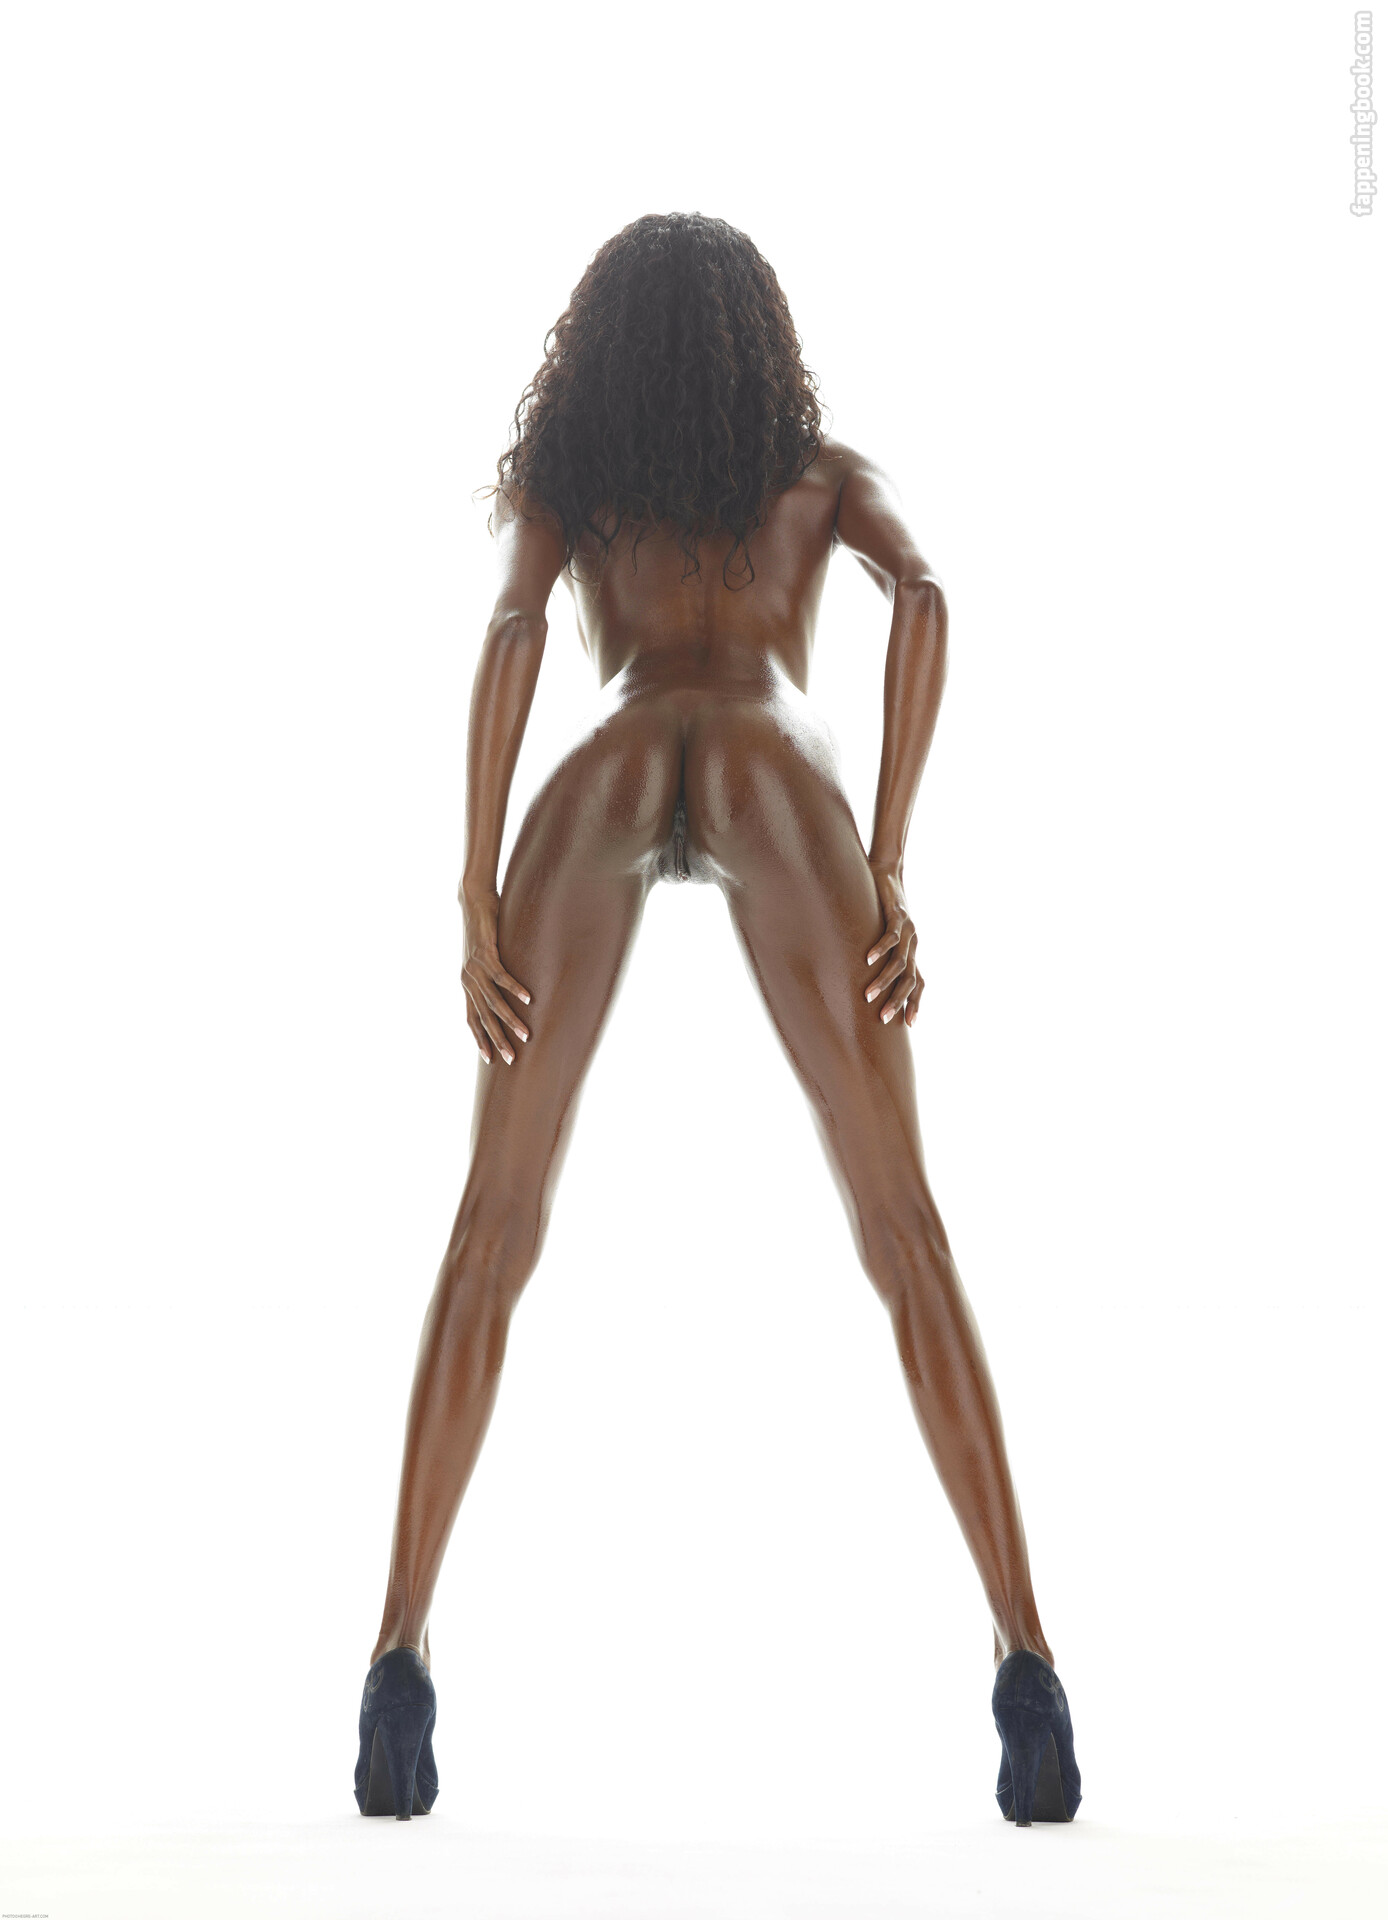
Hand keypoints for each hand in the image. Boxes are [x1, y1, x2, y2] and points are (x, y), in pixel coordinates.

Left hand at [459, 887, 530, 1065]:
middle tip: (510, 1058)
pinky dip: (515, 988)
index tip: (490, 1060)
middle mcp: (468, 980)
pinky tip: (528, 999)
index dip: (479, 1039)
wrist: (472, 901)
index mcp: (467, 984)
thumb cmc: (483, 929)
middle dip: (497, 1039)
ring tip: (525, 1034)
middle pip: (483, 1017)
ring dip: (509, 1019)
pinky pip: (501, 976)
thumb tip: (510, 990)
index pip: (470, 1019)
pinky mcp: (484, 953)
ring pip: (492, 1001)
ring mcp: (474, 968)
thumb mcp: (486, 958)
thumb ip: (493, 975)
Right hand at [864, 864, 920, 1028]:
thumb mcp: (880, 934)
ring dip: (884, 980)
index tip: (908, 1025)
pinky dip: (880, 949)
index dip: (915, 1003)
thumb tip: (857, 972)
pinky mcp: (898, 913)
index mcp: (911, 951)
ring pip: (899, 962)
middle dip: (897, 1001)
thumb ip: (876, 955)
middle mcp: (913, 944)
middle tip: (883, 1019)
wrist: (888, 872)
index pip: (918, 983)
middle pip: (909, 979)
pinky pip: (891, 935)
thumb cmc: (880, 907)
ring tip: (868, 995)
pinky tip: (868, 959)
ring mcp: (908, 929)